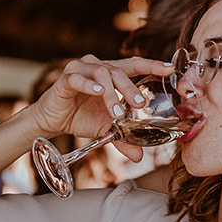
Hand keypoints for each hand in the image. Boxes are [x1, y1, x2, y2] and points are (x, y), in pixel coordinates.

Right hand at [24, 54, 176, 142]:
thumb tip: (139, 157)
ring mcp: (80, 69)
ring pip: (101, 73)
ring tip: (116, 113)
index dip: (151, 65)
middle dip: (130, 88)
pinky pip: (77, 78)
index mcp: (111, 73)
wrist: (52, 122)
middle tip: (140, 105)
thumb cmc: (81, 117)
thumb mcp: (106, 128)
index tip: (169, 68)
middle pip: (119, 71)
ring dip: (111, 93)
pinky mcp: (65, 78)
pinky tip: (96, 91)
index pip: (134, 65)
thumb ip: (123, 139)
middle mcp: (97, 66)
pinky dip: (88, 84)